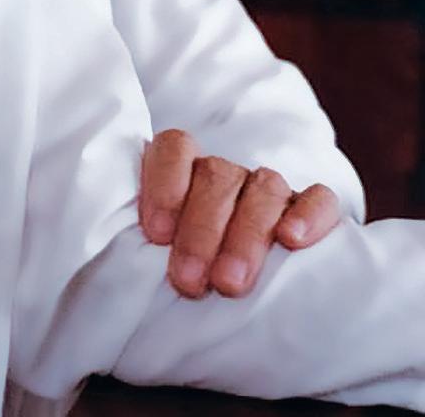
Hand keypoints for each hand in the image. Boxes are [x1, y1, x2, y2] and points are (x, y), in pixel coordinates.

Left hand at [139, 129, 340, 298]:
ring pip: (264, 188)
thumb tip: (116, 265)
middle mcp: (226, 174)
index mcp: (184, 170)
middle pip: (217, 175)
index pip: (176, 148)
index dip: (165, 184)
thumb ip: (137, 246)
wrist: (232, 286)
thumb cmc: (181, 269)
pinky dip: (309, 214)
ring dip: (246, 235)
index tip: (156, 235)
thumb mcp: (155, 255)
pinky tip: (293, 239)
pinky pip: (318, 197)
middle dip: (201, 230)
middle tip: (188, 282)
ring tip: (230, 283)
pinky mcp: (310, 210)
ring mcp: (269, 189)